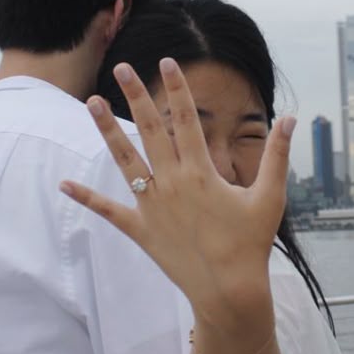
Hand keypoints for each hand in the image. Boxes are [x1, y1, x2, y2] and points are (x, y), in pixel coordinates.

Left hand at [60, 59, 295, 333]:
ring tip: (91, 102)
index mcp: (201, 172)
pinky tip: (63, 184)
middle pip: (150, 130)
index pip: (186, 120)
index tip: (167, 61)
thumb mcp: (270, 197)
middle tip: (122, 68)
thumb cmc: (252, 244)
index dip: (177, 88)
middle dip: (136, 96)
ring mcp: (153, 206)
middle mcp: (172, 183)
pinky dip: (86, 198)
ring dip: (106, 130)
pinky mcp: (141, 230)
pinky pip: (109, 211)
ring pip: (125, 160)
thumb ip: (278, 156)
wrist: (228, 291)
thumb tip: (290, 119)